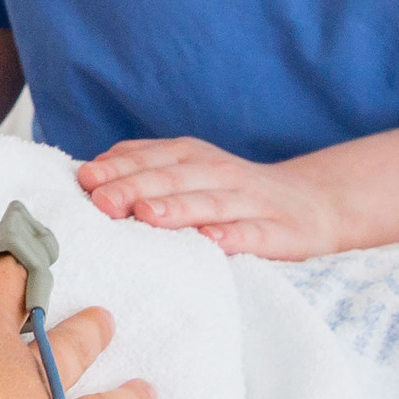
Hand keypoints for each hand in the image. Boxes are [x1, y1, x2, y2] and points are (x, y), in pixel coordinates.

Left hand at [79, 136, 341, 258]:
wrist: (313, 203)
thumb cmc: (232, 192)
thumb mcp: (189, 170)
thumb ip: (144, 167)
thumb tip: (89, 172)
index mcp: (193, 156)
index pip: (150, 158)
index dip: (118, 168)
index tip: (85, 180)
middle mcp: (219, 173)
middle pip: (173, 179)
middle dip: (136, 188)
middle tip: (102, 202)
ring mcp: (250, 201)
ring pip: (209, 203)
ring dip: (177, 209)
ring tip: (147, 216)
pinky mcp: (279, 232)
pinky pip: (253, 234)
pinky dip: (233, 237)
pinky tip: (212, 241)